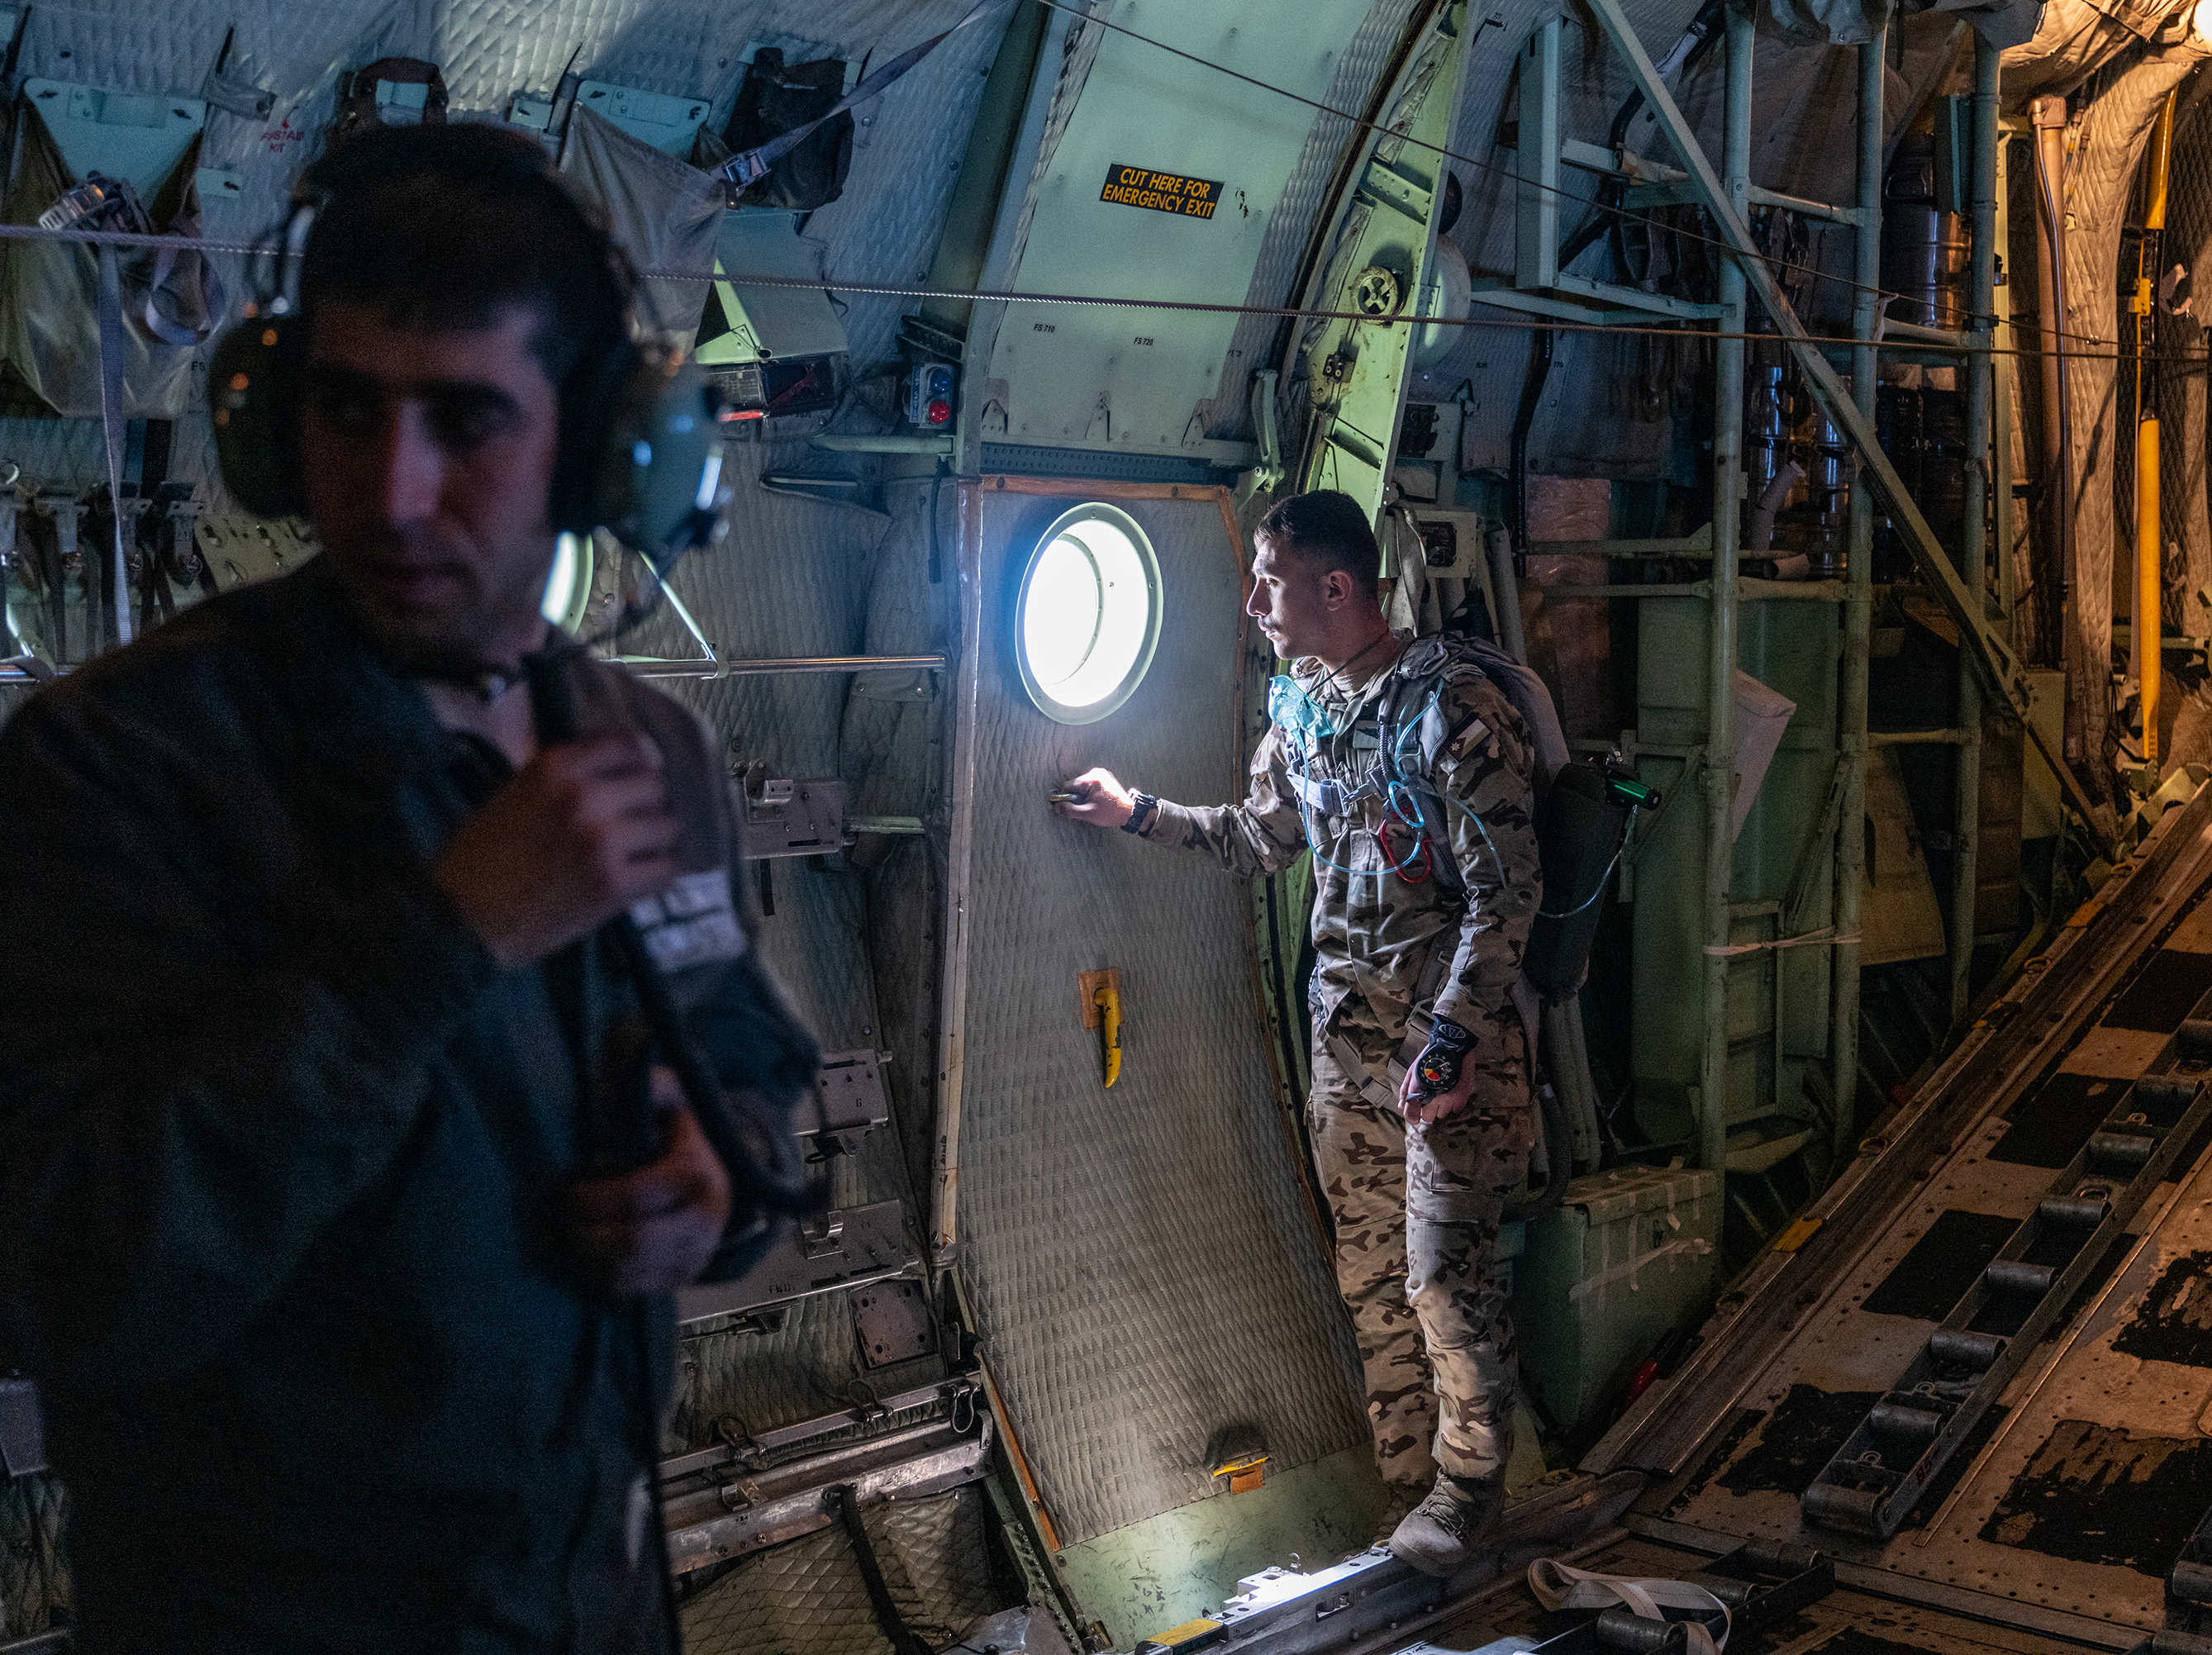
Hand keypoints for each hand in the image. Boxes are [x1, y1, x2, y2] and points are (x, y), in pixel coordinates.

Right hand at [433, 729, 678, 968]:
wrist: (464, 921)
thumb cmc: (483, 860)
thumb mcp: (516, 794)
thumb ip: (566, 775)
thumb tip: (624, 763)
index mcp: (555, 767)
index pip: (627, 743)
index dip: (639, 762)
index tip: (636, 779)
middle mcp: (583, 796)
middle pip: (655, 785)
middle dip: (647, 807)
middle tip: (633, 827)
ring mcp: (602, 840)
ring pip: (667, 826)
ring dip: (654, 842)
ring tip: (633, 856)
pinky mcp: (614, 883)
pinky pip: (666, 868)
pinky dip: (655, 876)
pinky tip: (635, 881)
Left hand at [566, 1069, 732, 1293]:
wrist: (720, 1173)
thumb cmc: (679, 1133)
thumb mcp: (671, 1099)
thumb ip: (648, 1087)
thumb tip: (623, 1080)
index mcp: (697, 1174)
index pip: (637, 1197)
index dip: (591, 1199)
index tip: (564, 1191)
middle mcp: (703, 1222)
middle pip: (631, 1245)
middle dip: (584, 1235)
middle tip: (559, 1219)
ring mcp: (694, 1256)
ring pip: (626, 1275)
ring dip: (587, 1258)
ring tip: (570, 1234)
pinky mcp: (680, 1280)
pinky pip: (630, 1291)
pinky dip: (599, 1276)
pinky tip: (587, 1251)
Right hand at [1052, 767, 1133, 827]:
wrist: (1130, 811)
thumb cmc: (1110, 812)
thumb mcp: (1087, 813)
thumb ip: (1069, 810)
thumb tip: (1056, 807)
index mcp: (1091, 779)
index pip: (1068, 786)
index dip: (1065, 798)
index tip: (1066, 807)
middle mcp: (1096, 772)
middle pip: (1075, 785)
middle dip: (1076, 797)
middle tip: (1085, 807)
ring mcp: (1102, 773)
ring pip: (1083, 785)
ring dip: (1083, 795)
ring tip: (1093, 804)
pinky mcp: (1106, 777)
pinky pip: (1091, 784)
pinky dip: (1090, 792)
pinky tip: (1097, 800)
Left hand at [1398, 1019, 1478, 1124]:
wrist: (1452, 1045)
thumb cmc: (1429, 1057)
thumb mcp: (1412, 1070)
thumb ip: (1405, 1089)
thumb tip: (1402, 1105)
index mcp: (1417, 1090)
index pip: (1412, 1115)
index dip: (1412, 1117)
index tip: (1415, 1116)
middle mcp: (1432, 1097)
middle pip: (1428, 1118)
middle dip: (1428, 1110)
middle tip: (1432, 1099)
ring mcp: (1448, 1098)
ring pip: (1443, 1114)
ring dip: (1442, 1107)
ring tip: (1443, 1092)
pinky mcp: (1462, 1096)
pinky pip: (1456, 1110)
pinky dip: (1454, 1104)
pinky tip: (1453, 1092)